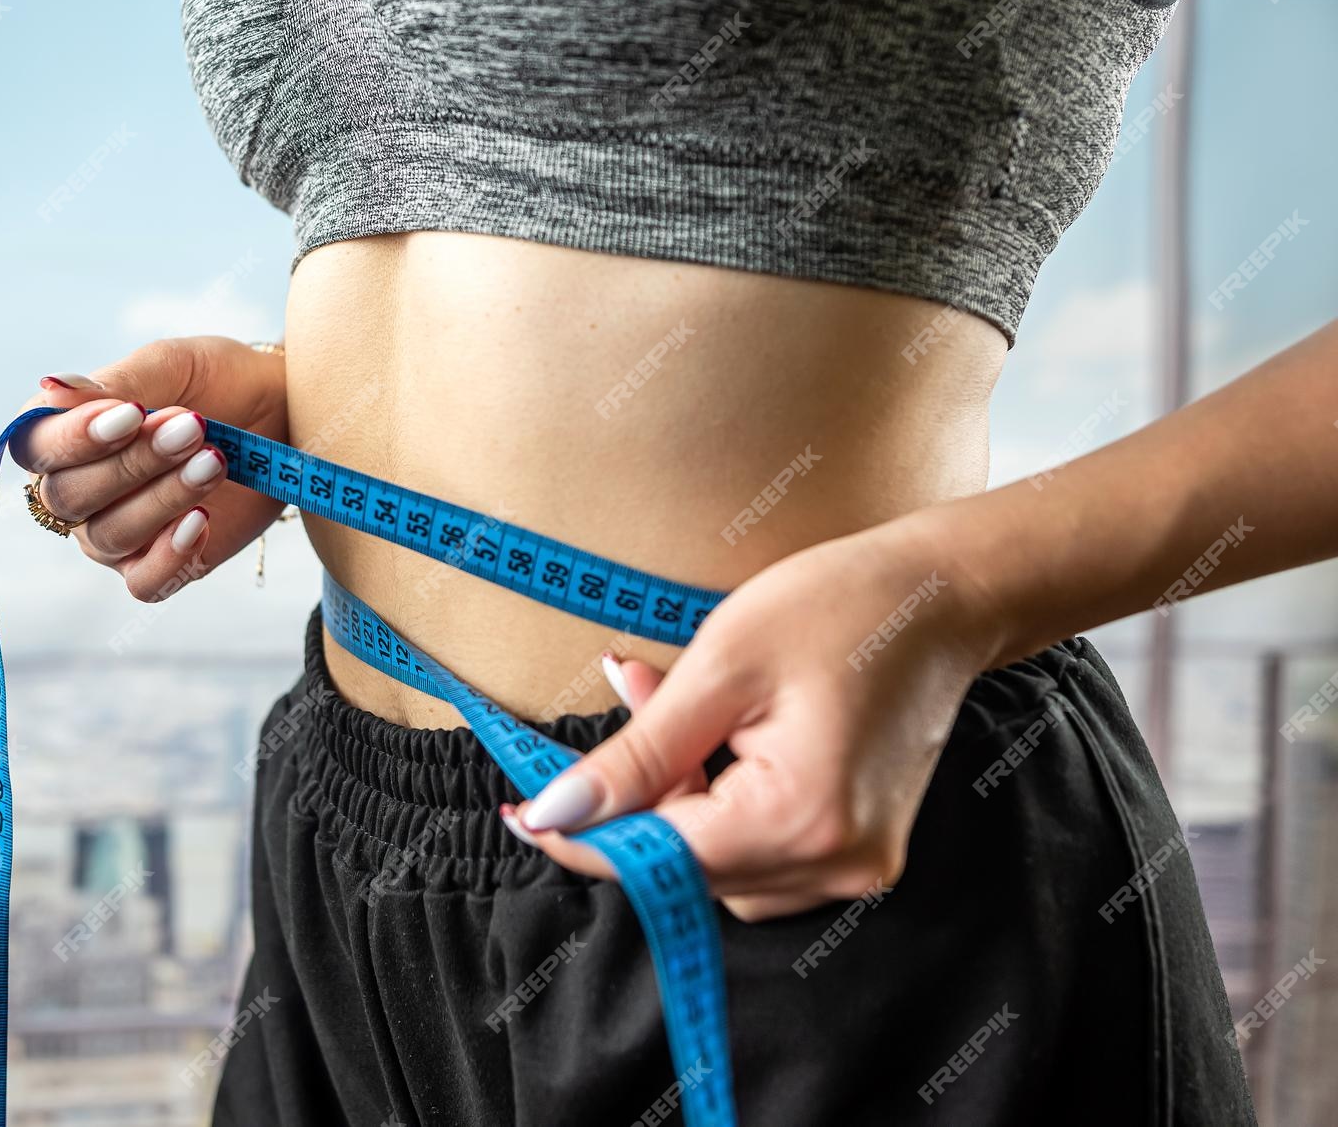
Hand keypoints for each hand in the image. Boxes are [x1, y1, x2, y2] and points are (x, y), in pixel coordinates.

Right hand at [10, 337, 288, 600]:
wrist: (281, 411)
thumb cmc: (216, 381)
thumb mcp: (172, 366)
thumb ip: (118, 382)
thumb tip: (52, 390)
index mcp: (67, 434)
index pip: (35, 447)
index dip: (72, 438)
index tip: (130, 415)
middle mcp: (80, 490)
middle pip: (70, 495)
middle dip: (132, 462)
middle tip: (192, 426)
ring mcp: (117, 533)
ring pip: (110, 535)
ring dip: (162, 498)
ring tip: (213, 460)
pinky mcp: (162, 564)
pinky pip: (144, 583)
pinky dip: (170, 557)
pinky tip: (201, 522)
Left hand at [505, 511, 1008, 921]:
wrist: (942, 596)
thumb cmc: (839, 608)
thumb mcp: (720, 669)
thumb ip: (635, 755)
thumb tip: (556, 812)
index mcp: (801, 821)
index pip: (658, 859)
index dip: (581, 838)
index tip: (518, 810)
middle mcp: (834, 864)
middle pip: (687, 865)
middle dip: (636, 793)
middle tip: (629, 691)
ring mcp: (853, 865)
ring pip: (716, 863)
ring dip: (675, 796)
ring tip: (674, 699)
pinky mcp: (856, 848)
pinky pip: (757, 850)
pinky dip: (717, 803)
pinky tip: (712, 735)